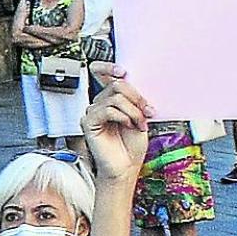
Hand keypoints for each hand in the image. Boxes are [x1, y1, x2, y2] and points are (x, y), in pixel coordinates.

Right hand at [82, 64, 151, 180]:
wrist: (126, 167)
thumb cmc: (131, 146)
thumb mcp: (139, 116)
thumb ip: (134, 99)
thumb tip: (133, 83)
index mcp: (110, 100)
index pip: (101, 75)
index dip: (109, 67)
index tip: (123, 71)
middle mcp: (99, 104)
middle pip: (117, 85)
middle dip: (137, 98)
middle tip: (148, 111)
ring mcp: (92, 113)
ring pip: (115, 98)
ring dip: (133, 111)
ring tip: (139, 124)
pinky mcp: (88, 122)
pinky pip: (108, 110)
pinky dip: (123, 116)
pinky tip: (128, 125)